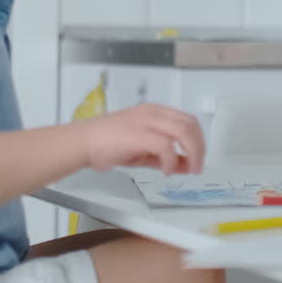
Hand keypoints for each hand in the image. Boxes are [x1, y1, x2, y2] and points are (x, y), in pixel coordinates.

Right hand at [83, 103, 205, 174]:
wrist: (82, 143)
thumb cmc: (107, 144)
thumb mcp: (142, 150)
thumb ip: (164, 156)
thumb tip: (183, 165)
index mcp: (155, 112)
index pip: (188, 120)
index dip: (198, 140)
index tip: (198, 158)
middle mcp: (153, 113)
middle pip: (190, 125)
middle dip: (199, 148)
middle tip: (197, 167)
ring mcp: (146, 121)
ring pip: (183, 132)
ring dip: (191, 153)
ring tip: (188, 169)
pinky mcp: (139, 134)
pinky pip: (166, 146)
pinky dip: (171, 160)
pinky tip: (166, 170)